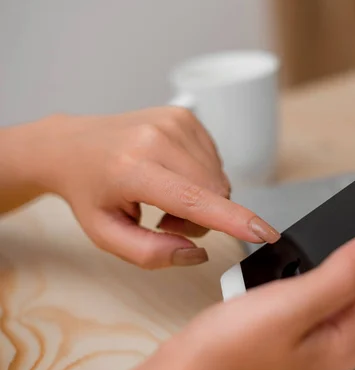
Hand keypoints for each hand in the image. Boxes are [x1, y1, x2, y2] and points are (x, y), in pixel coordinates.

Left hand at [4, 108, 279, 267]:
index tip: (265, 232)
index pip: (194, 199)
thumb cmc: (90, 192)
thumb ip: (150, 253)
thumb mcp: (106, 235)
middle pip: (213, 193)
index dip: (234, 220)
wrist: (74, 145)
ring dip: (201, 196)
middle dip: (200, 217)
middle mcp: (156, 138)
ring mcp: (174, 122)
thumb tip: (197, 252)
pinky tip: (173, 174)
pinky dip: (200, 177)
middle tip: (164, 219)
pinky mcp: (185, 116)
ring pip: (218, 179)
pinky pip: (214, 161)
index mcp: (132, 169)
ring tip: (164, 194)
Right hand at [113, 227, 354, 369]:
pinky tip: (333, 256)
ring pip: (349, 286)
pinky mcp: (294, 331)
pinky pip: (327, 292)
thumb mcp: (289, 305)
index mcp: (343, 339)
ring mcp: (314, 338)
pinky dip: (333, 268)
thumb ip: (340, 274)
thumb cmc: (223, 354)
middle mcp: (334, 342)